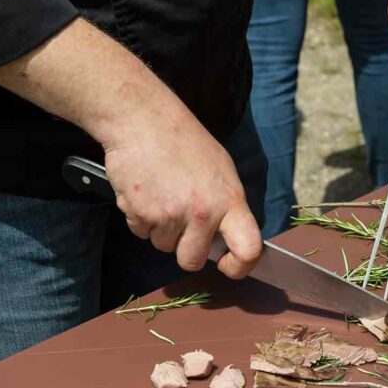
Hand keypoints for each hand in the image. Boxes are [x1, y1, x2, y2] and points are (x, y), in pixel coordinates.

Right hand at [102, 99, 262, 278]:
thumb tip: (226, 239)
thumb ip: (226, 206)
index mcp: (230, 200)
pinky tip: (145, 190)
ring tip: (162, 193)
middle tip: (182, 225)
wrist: (143, 120)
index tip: (229, 266)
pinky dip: (140, 218)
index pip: (248, 248)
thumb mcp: (221, 169)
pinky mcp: (140, 213)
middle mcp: (202, 212)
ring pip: (163, 246)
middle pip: (193, 260)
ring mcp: (169, 215)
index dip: (239, 267)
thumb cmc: (184, 141)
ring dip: (161, 229)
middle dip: (186, 250)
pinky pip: (140, 232)